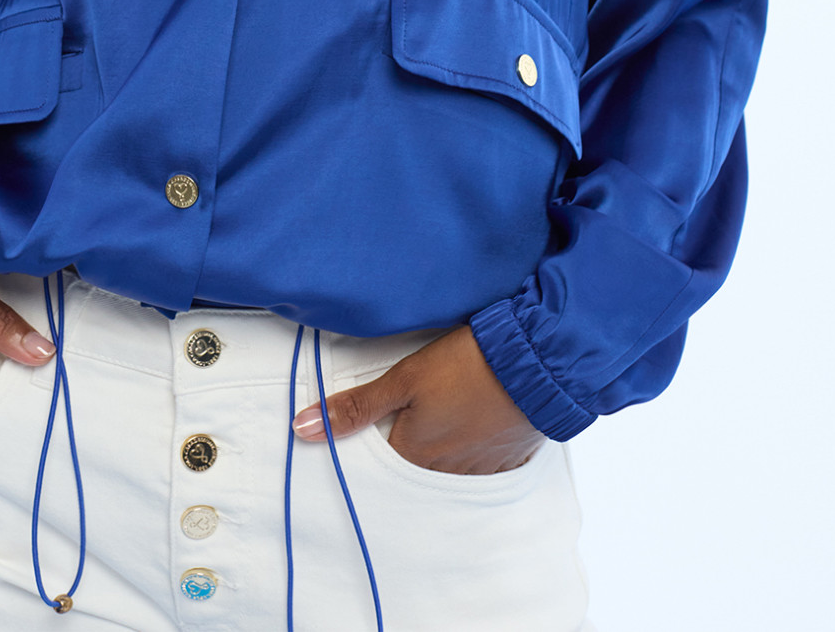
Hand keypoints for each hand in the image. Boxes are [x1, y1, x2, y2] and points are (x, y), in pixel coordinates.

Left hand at [292, 325, 543, 474]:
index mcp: (414, 454)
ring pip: (448, 468)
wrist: (534, 363)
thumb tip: (301, 429)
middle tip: (408, 419)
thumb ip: (355, 407)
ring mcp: (480, 467)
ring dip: (441, 449)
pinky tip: (473, 426)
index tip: (368, 429)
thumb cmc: (465, 366)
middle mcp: (445, 471)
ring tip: (441, 419)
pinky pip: (482, 465)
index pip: (380, 462)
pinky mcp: (508, 458)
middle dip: (407, 447)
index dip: (371, 442)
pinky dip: (473, 449)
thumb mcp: (403, 379)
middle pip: (414, 467)